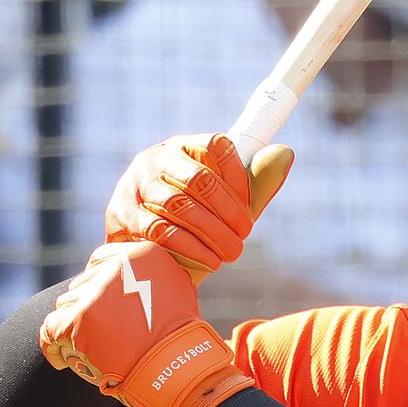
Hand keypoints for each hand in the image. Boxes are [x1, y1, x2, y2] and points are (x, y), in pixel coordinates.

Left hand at [40, 241, 252, 406]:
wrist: (176, 366)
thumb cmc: (179, 336)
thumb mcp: (175, 289)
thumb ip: (149, 276)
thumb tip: (127, 275)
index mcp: (141, 254)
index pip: (100, 259)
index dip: (99, 282)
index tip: (104, 304)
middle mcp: (115, 268)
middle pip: (82, 283)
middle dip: (87, 307)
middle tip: (101, 332)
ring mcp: (94, 294)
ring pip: (66, 305)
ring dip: (74, 326)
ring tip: (89, 347)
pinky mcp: (77, 321)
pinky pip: (50, 329)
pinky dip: (53, 345)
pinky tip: (62, 359)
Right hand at [104, 132, 293, 278]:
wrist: (139, 248)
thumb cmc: (191, 219)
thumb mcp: (222, 198)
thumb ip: (254, 182)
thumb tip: (285, 154)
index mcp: (183, 147)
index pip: (217, 145)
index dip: (240, 176)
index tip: (250, 206)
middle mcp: (155, 159)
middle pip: (201, 179)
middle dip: (230, 211)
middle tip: (245, 234)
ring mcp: (134, 185)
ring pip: (181, 206)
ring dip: (214, 233)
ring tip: (232, 252)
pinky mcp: (122, 215)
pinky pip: (161, 230)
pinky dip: (192, 247)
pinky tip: (210, 260)